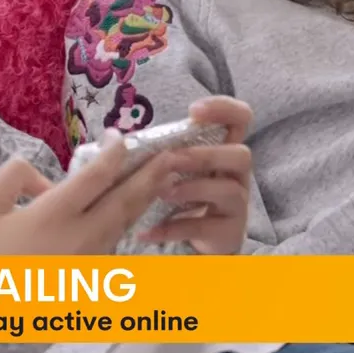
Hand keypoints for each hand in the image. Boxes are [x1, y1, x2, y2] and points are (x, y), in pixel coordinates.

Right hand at [0, 129, 180, 254]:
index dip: (113, 151)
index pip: (96, 176)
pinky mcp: (94, 268)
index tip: (116, 136)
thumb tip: (46, 179)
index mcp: (54, 216)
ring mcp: (92, 255)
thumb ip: (13, 177)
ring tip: (167, 173)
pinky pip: (119, 235)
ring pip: (127, 219)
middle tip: (171, 153)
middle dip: (151, 173)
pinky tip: (141, 200)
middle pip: (126, 199)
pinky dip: (133, 214)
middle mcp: (81, 235)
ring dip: (148, 193)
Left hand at [136, 96, 253, 254]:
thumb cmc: (180, 196)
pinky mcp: (228, 233)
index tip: (193, 112)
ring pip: (229, 190)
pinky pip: (204, 227)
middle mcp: (236, 175)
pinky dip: (174, 228)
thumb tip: (113, 137)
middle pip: (241, 155)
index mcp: (223, 150)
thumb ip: (155, 150)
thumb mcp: (171, 169)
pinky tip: (148, 232)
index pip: (240, 118)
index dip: (223, 109)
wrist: (196, 243)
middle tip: (170, 160)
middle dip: (203, 155)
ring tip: (162, 193)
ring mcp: (236, 205)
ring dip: (192, 188)